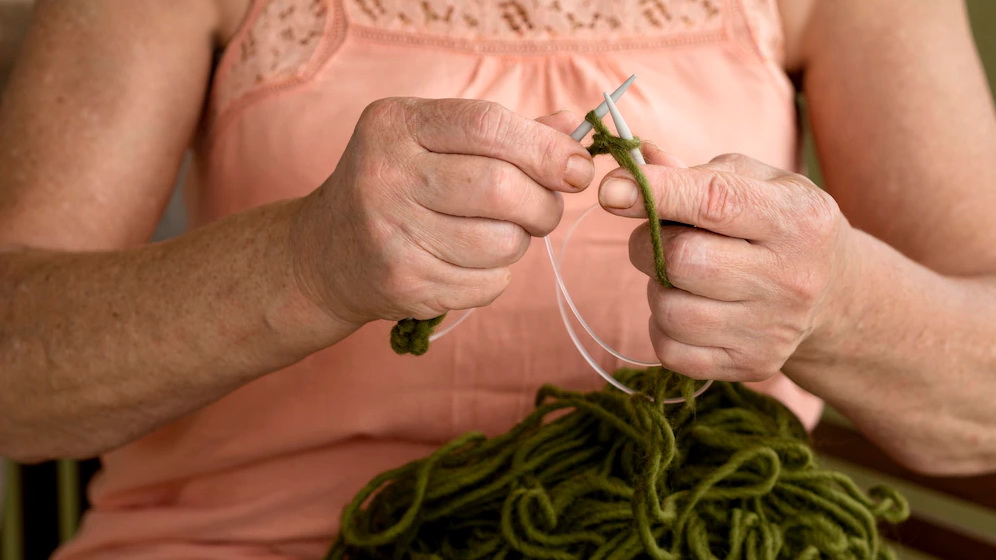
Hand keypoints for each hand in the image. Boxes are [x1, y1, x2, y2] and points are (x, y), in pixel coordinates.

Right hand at [290, 98, 594, 326]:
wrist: (326, 252)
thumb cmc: (399, 185)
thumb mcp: (434, 141)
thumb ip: (504, 132)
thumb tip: (574, 130)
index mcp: (396, 123)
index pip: (487, 125)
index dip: (546, 149)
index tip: (577, 169)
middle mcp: (384, 173)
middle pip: (500, 187)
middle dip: (543, 204)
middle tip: (543, 210)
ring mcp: (388, 232)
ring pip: (501, 243)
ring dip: (520, 243)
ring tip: (499, 234)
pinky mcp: (401, 283)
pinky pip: (487, 284)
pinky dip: (496, 276)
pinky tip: (470, 263)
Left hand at [598, 147, 854, 381]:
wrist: (835, 293)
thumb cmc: (779, 224)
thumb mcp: (757, 182)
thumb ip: (695, 174)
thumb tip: (632, 164)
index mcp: (795, 218)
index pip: (713, 202)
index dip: (654, 192)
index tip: (611, 189)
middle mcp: (790, 277)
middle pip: (682, 260)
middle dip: (649, 244)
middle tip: (657, 238)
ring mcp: (771, 329)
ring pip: (670, 309)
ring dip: (657, 287)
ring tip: (682, 276)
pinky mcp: (752, 364)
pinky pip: (671, 350)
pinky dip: (662, 327)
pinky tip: (687, 309)